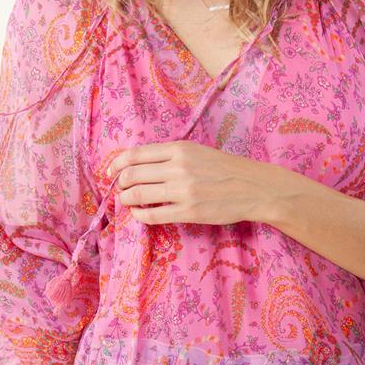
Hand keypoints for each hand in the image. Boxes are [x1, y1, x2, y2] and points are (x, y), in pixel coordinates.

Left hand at [105, 140, 273, 225]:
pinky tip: (140, 214)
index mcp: (179, 149)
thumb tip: (139, 164)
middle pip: (131, 174)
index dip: (116, 164)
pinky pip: (152, 215)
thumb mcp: (197, 151)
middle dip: (119, 183)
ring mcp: (183, 191)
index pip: (135, 155)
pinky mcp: (188, 212)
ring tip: (127, 201)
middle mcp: (178, 167)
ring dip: (126, 199)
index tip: (111, 172)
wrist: (253, 187)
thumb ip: (170, 155)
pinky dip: (139, 215)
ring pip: (137, 194)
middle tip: (119, 189)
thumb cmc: (225, 168)